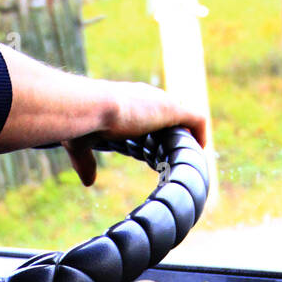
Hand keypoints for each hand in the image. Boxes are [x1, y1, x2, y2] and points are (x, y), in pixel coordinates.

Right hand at [64, 82, 206, 187]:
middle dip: (177, 135)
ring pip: (187, 117)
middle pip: (171, 114)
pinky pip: (198, 119)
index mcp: (128, 101)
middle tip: (180, 159)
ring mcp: (161, 102)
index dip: (156, 131)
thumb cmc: (81, 123)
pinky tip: (200, 151)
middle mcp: (147, 98)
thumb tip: (88, 183)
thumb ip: (85, 162)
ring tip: (194, 159)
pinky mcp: (172, 108)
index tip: (158, 149)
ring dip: (191, 136)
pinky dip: (201, 134)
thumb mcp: (79, 144)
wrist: (88, 108)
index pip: (149, 113)